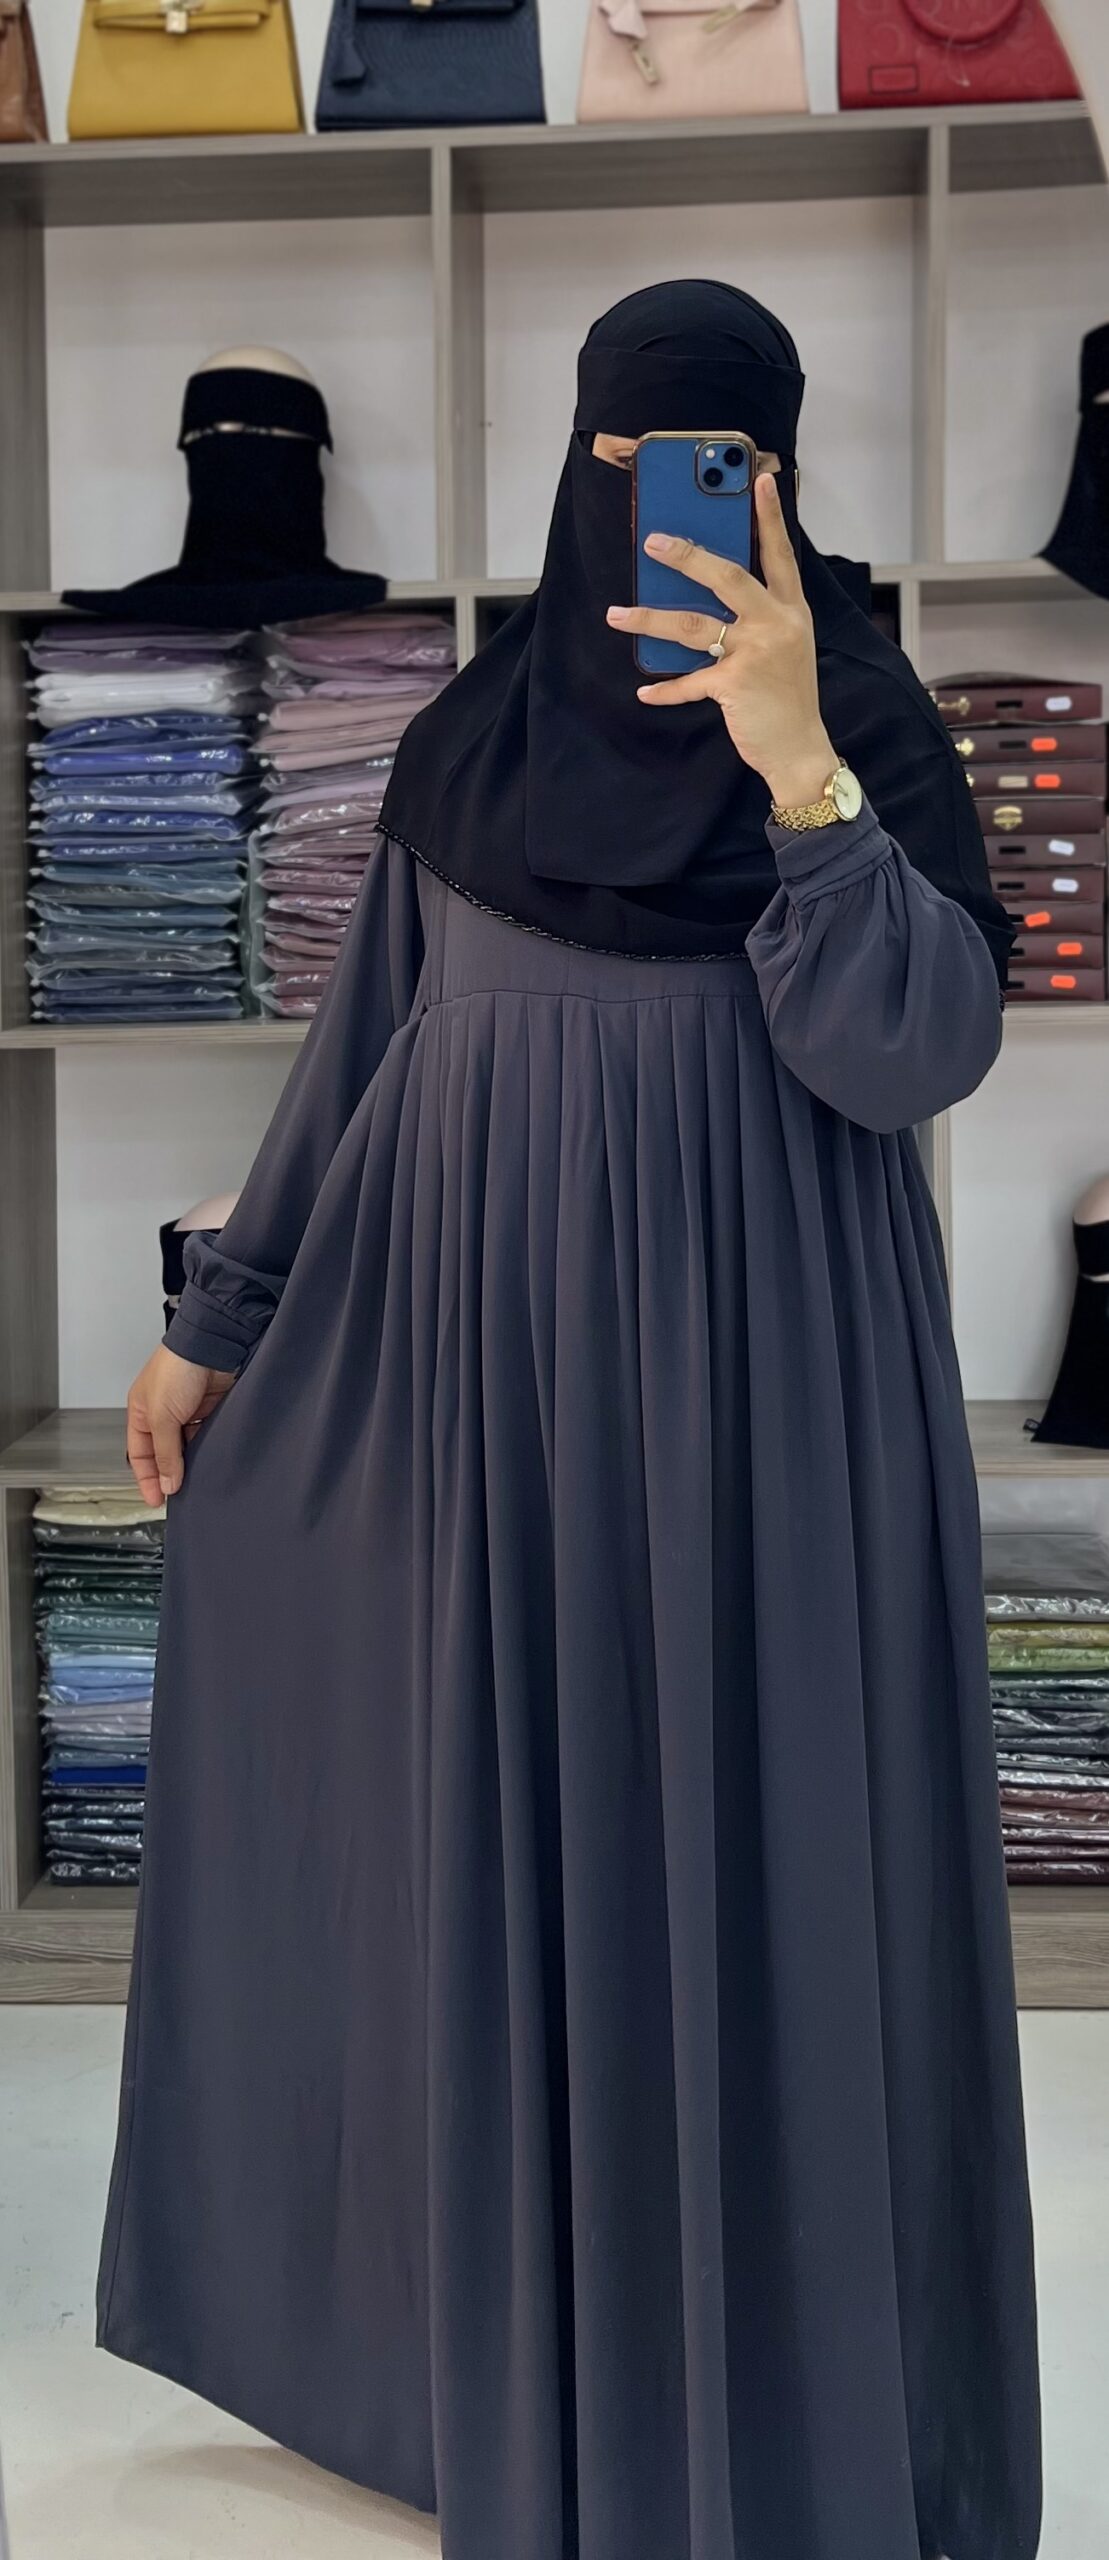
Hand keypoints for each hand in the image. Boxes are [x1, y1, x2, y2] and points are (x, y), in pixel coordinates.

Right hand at [126, 1343, 235, 1508]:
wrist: (212, 1345)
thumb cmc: (177, 1368)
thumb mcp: (161, 1417)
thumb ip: (165, 1453)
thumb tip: (167, 1484)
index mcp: (141, 1412)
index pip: (140, 1454)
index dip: (146, 1478)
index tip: (155, 1500)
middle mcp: (163, 1412)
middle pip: (164, 1453)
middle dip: (170, 1474)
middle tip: (178, 1497)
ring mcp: (188, 1411)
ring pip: (187, 1447)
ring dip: (191, 1463)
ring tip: (197, 1483)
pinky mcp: (210, 1409)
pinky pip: (206, 1437)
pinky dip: (208, 1450)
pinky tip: (212, 1462)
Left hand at [605, 470, 835, 807]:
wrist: (800, 749)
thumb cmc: (787, 697)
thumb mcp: (785, 647)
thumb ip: (757, 617)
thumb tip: (705, 591)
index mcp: (790, 610)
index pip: (780, 554)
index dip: (770, 516)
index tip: (761, 480)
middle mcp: (776, 624)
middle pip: (727, 576)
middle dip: (686, 555)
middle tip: (651, 542)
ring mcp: (756, 653)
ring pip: (693, 625)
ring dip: (648, 618)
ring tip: (616, 614)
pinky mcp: (735, 685)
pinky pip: (689, 681)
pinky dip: (665, 689)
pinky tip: (645, 690)